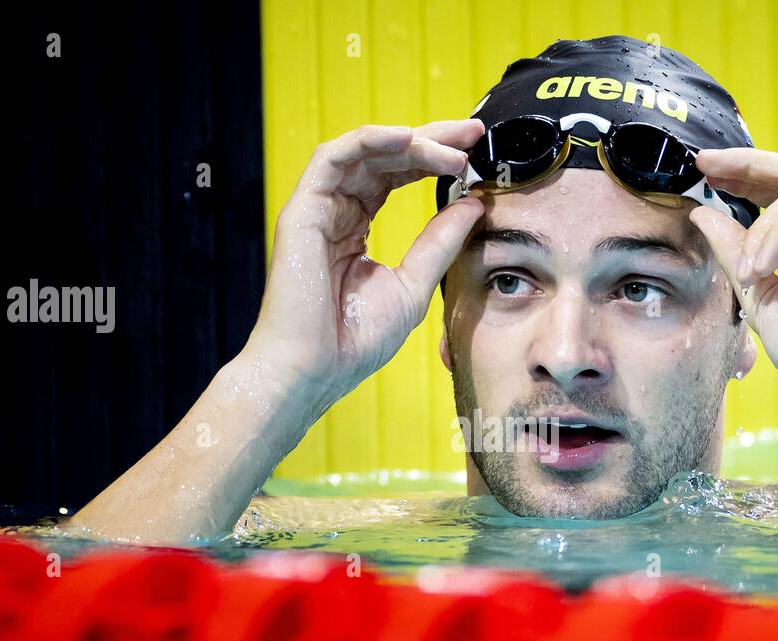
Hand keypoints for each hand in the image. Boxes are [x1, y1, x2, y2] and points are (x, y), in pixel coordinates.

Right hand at [247, 119, 484, 407]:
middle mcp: (337, 212)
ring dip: (410, 142)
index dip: (434, 160)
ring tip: (452, 148)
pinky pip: (333, 158)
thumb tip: (475, 204)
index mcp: (357, 229)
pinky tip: (406, 139)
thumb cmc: (355, 340)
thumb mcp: (414, 285)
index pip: (397, 177)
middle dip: (431, 140)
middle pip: (384, 158)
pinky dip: (369, 141)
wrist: (314, 369)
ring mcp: (318, 209)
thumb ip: (440, 242)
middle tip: (471, 134)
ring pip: (364, 152)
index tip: (475, 153)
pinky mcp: (303, 210)